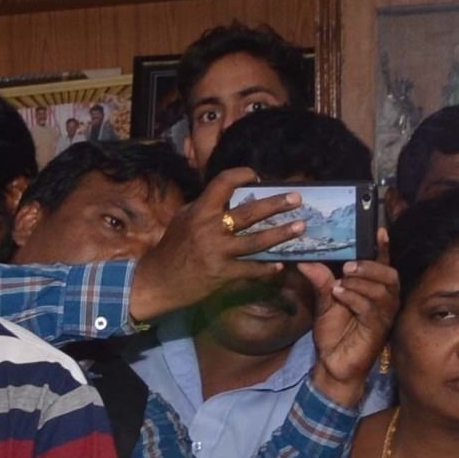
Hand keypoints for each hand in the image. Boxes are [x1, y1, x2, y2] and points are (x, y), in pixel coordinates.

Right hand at [128, 170, 307, 321]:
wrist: (157, 282)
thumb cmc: (171, 249)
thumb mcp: (183, 220)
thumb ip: (205, 207)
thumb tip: (228, 197)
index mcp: (200, 211)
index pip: (224, 183)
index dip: (242, 175)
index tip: (256, 177)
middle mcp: (210, 229)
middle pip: (250, 212)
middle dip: (276, 204)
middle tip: (296, 199)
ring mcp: (218, 252)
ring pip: (257, 241)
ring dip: (281, 234)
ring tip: (300, 227)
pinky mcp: (223, 274)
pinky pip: (251, 269)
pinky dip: (267, 268)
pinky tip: (279, 265)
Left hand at [302, 258, 399, 401]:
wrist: (332, 365)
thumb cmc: (334, 334)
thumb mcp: (325, 303)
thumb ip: (321, 282)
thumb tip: (306, 261)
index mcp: (374, 290)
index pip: (383, 265)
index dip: (384, 248)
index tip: (378, 230)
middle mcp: (384, 301)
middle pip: (390, 275)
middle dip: (370, 266)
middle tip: (348, 267)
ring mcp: (383, 315)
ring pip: (382, 290)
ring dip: (361, 282)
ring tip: (340, 282)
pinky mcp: (378, 330)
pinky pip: (371, 308)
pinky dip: (355, 298)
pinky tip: (340, 295)